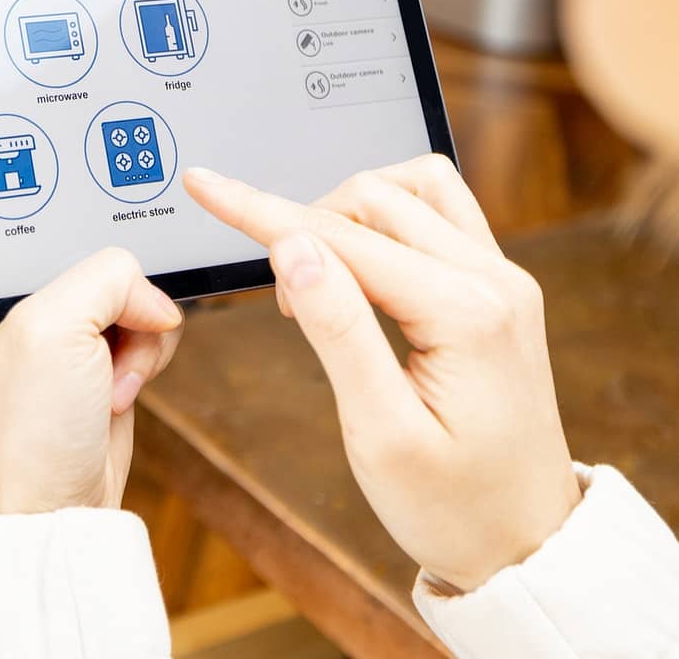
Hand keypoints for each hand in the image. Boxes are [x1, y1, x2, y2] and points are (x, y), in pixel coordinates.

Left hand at [0, 247, 182, 517]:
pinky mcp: (103, 368)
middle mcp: (32, 311)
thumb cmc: (28, 430)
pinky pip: (148, 337)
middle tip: (101, 351)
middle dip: (125, 310)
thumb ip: (106, 279)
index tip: (108, 301)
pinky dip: (147, 362)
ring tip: (106, 383)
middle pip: (111, 271)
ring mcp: (71, 342)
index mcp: (0, 291)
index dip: (100, 264)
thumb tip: (156, 298)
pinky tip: (118, 396)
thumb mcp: (52, 327)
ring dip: (139, 343)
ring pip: (138, 304)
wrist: (51, 509)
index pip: (68, 237)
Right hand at [185, 155, 580, 592]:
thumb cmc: (452, 506)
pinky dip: (385, 222)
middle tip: (286, 310)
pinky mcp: (498, 289)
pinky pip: (439, 215)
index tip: (205, 187)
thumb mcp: (380, 432)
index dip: (262, 211)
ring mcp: (503, 279)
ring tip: (323, 283)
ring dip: (351, 214)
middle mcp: (495, 280)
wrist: (526, 544)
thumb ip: (338, 331)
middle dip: (308, 227)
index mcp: (467, 313)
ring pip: (411, 190)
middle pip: (377, 199)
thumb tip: (291, 248)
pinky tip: (361, 268)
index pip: (343, 237)